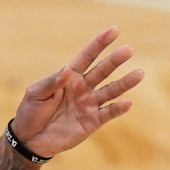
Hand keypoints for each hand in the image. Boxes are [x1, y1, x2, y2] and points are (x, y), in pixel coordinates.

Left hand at [11, 27, 144, 158]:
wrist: (30, 139)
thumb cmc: (30, 111)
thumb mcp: (35, 93)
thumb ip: (51, 82)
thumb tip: (67, 70)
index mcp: (69, 76)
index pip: (87, 56)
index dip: (100, 43)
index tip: (115, 30)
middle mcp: (83, 87)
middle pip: (102, 70)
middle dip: (115, 60)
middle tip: (129, 49)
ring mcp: (89, 104)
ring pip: (110, 90)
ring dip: (125, 83)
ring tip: (139, 73)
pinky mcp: (92, 121)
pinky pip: (108, 113)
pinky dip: (118, 108)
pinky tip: (128, 102)